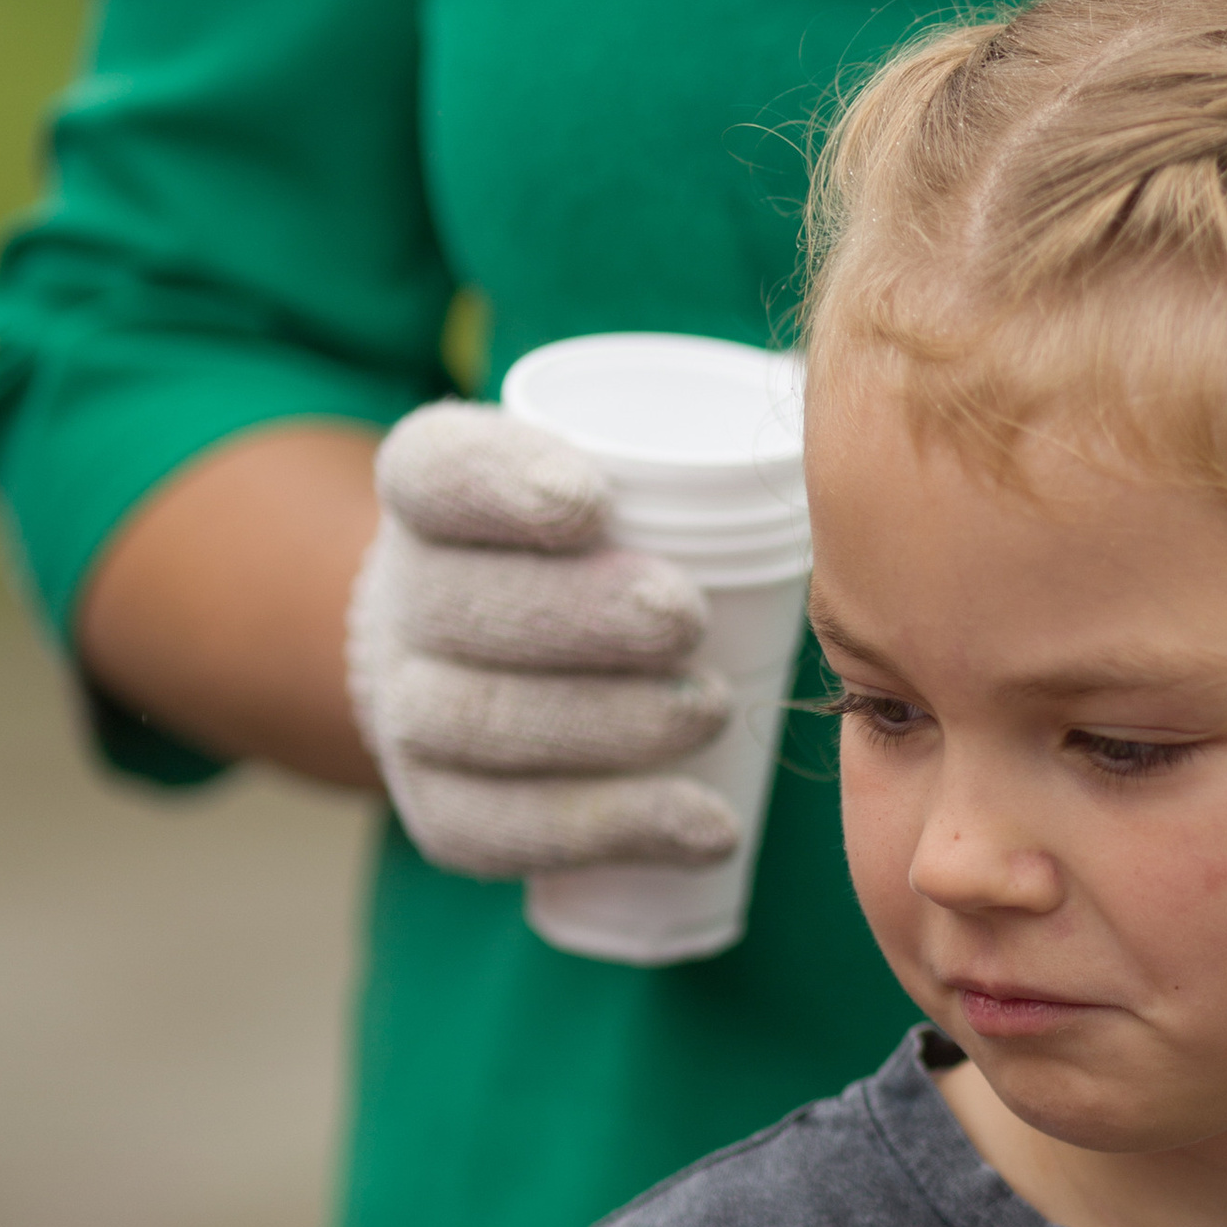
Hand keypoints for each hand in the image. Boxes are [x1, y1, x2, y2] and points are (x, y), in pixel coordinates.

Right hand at [346, 404, 738, 876]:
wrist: (487, 656)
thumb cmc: (596, 547)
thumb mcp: (613, 475)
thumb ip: (684, 450)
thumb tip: (826, 396)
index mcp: (432, 489)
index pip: (438, 473)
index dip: (502, 487)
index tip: (591, 501)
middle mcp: (401, 597)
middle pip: (463, 608)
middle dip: (577, 615)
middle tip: (684, 616)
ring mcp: (408, 712)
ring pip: (480, 725)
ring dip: (604, 725)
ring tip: (710, 709)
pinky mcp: (441, 809)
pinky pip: (504, 830)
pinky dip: (613, 830)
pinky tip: (707, 828)